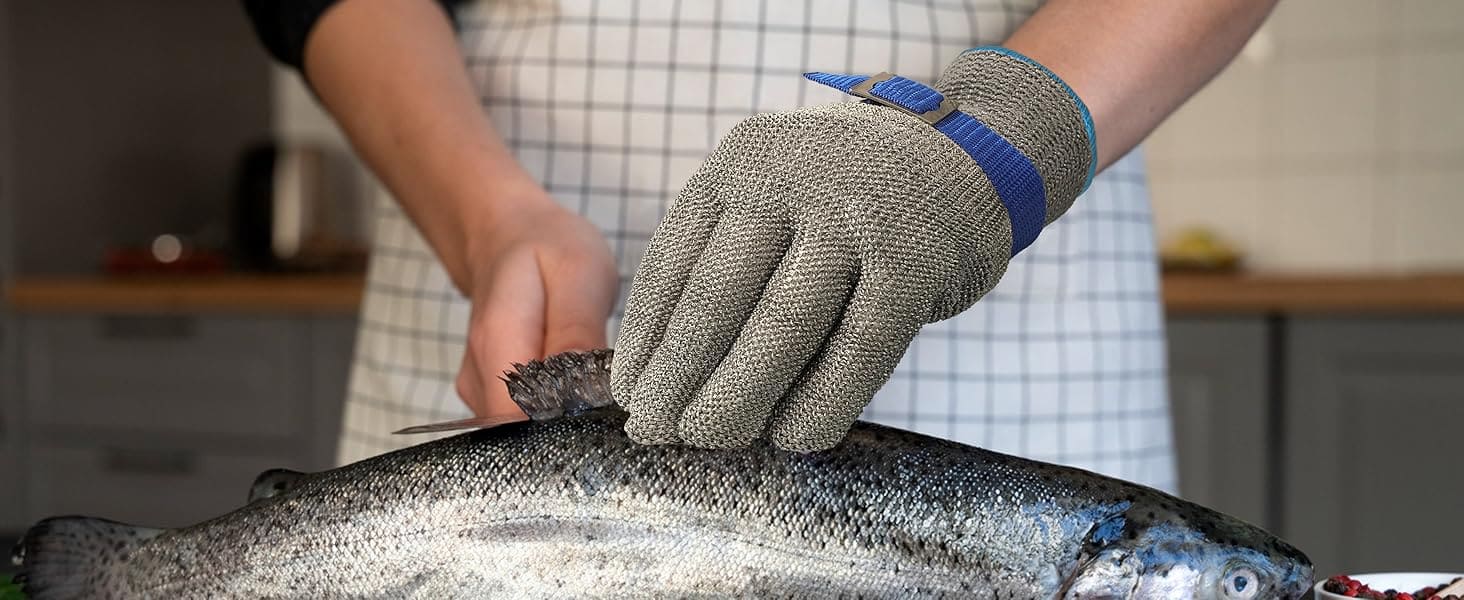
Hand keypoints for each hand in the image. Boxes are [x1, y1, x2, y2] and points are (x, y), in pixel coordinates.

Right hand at [456, 192, 618, 420]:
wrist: (509, 236)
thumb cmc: (548, 249)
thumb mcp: (579, 273)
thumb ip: (577, 333)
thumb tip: (583, 392)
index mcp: (495, 342)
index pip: (522, 419)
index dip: (567, 424)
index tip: (601, 401)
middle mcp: (478, 376)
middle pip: (526, 431)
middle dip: (572, 419)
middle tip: (602, 377)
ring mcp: (480, 390)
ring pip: (529, 428)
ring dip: (566, 409)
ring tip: (586, 364)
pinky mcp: (490, 397)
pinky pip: (527, 418)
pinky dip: (556, 403)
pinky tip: (571, 373)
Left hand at [611, 50, 1091, 450]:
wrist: (970, 153)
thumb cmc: (851, 198)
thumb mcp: (778, 196)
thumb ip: (729, 259)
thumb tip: (662, 372)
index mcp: (740, 164)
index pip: (672, 264)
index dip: (645, 340)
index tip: (627, 395)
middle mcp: (791, 180)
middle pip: (716, 298)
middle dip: (677, 376)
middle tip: (654, 431)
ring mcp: (856, 216)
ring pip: (780, 326)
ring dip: (737, 395)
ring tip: (709, 438)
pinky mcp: (915, 260)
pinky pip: (859, 348)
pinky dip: (822, 401)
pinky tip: (795, 439)